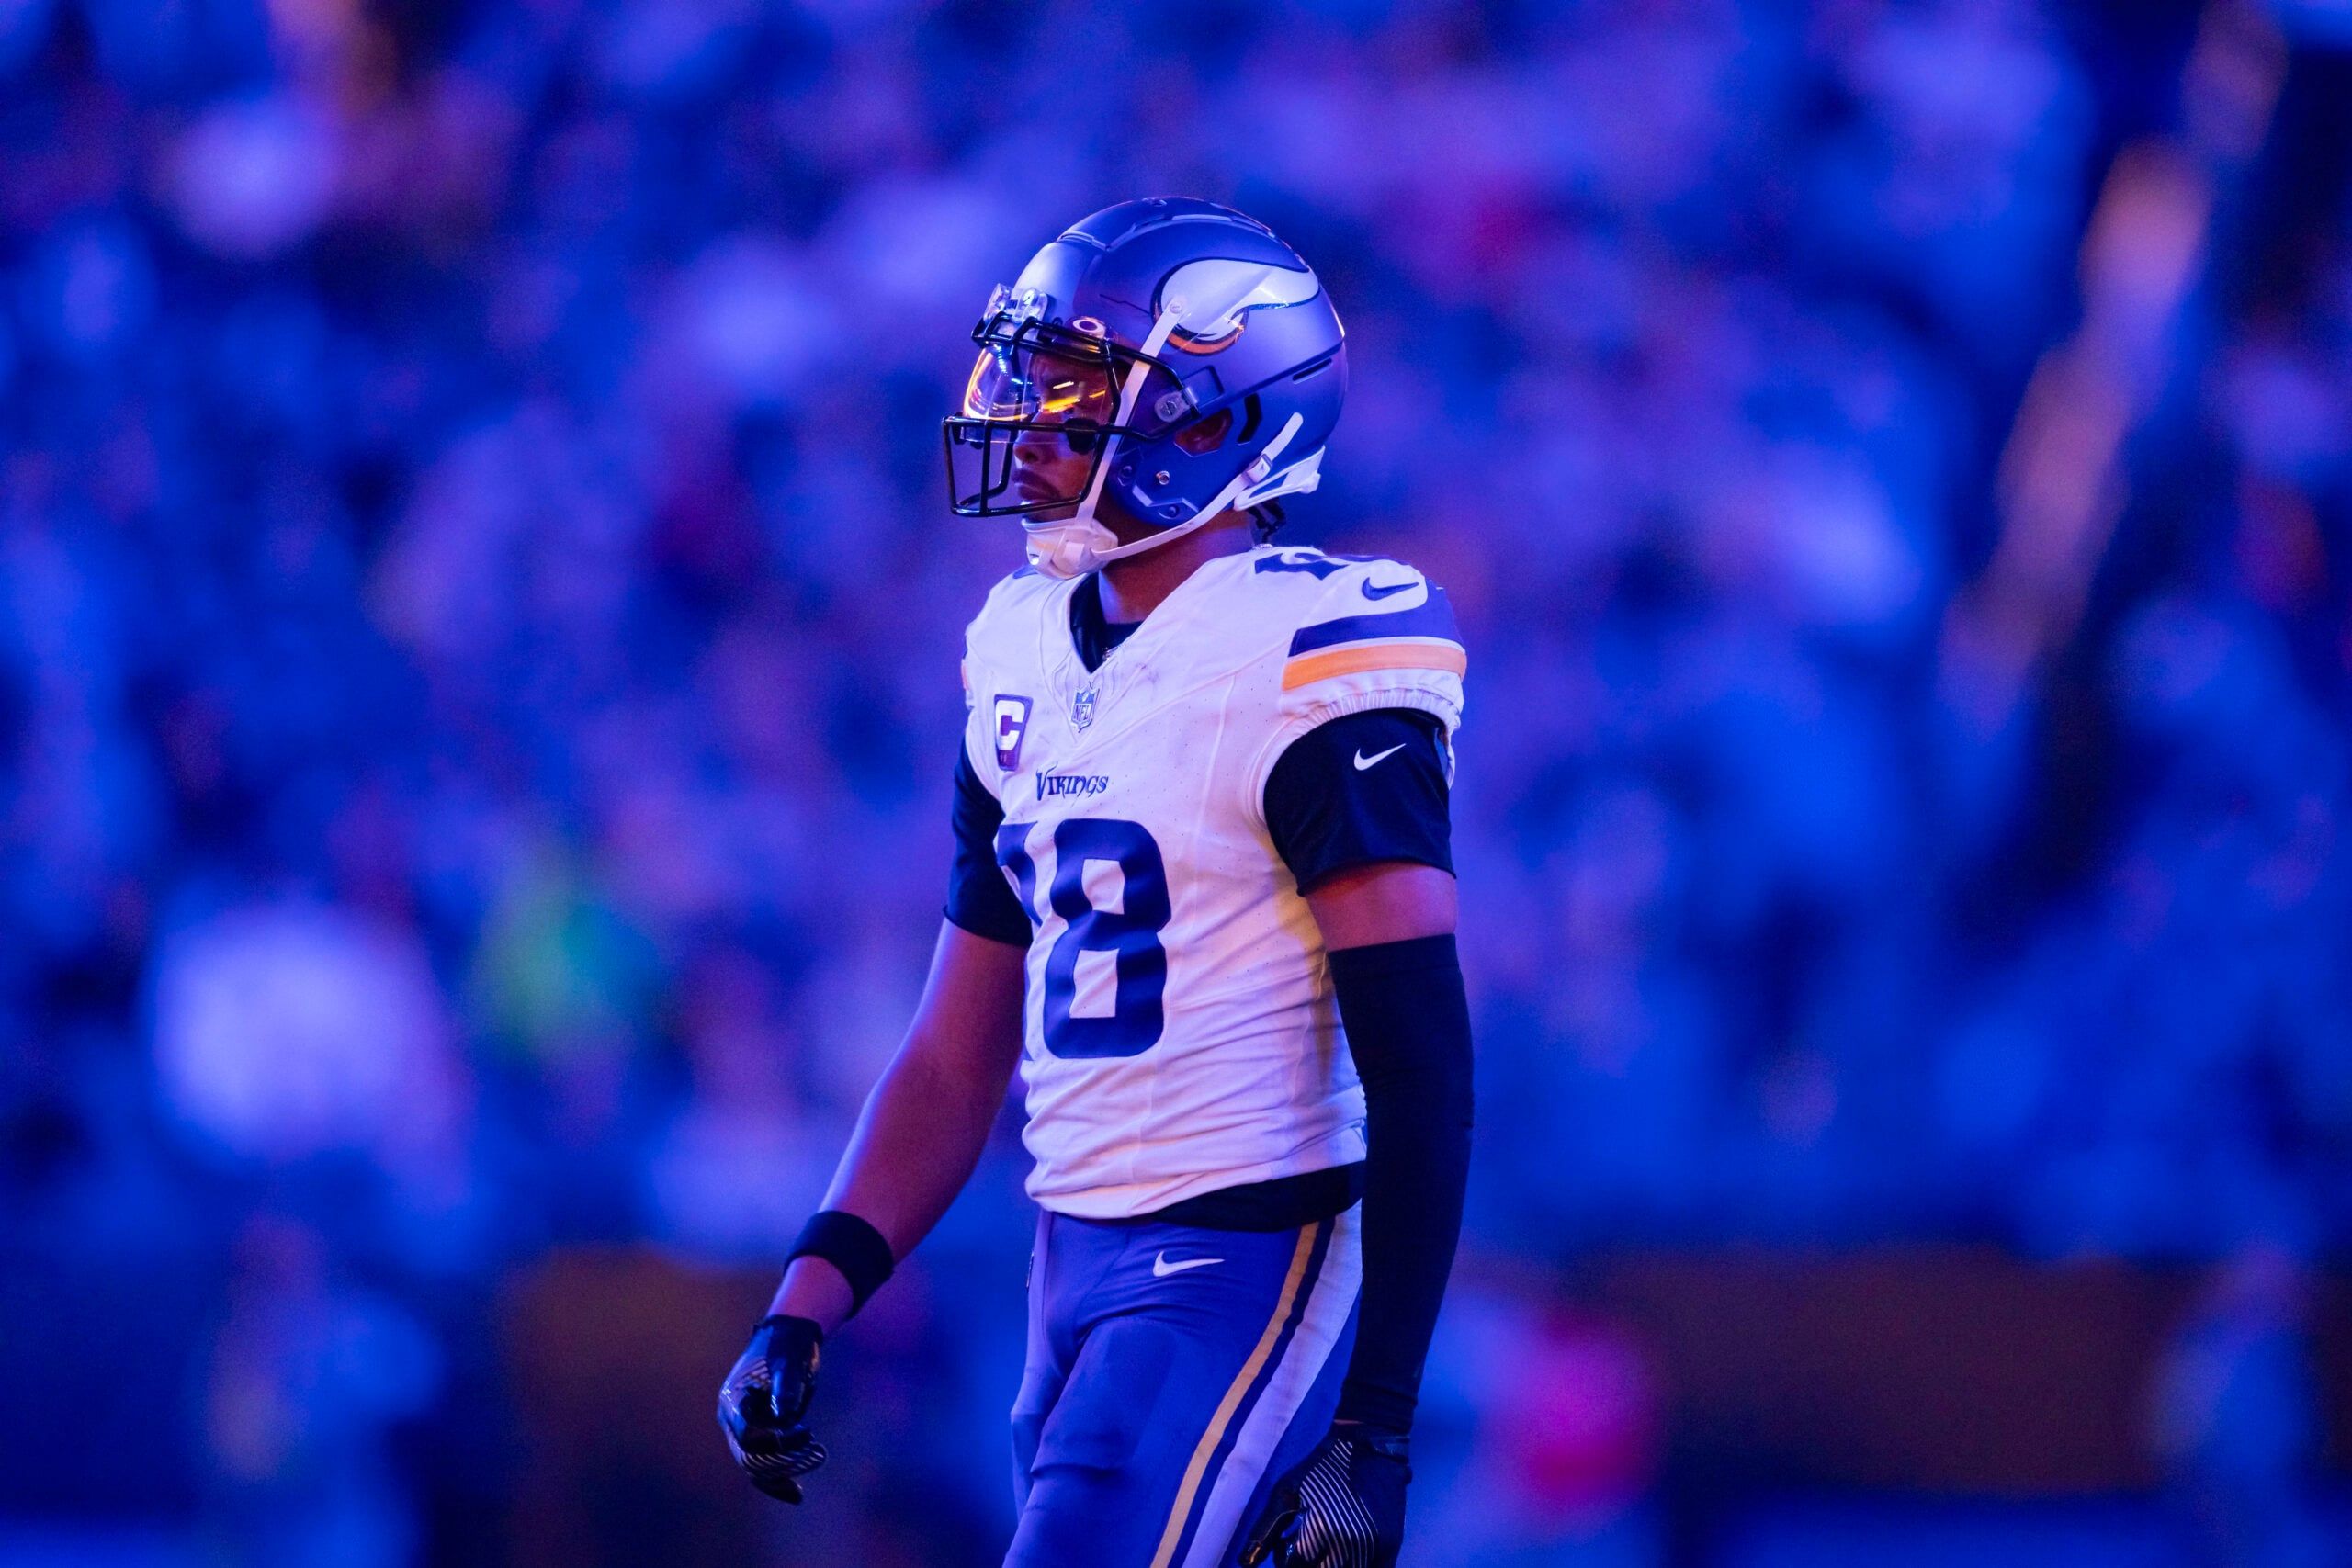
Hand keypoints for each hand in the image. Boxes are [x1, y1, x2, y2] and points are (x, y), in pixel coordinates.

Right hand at [716, 1314, 826, 1502]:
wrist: (789, 1337)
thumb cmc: (787, 1346)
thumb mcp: (789, 1362)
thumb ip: (787, 1388)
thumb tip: (786, 1416)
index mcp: (734, 1401)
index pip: (746, 1434)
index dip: (772, 1441)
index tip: (801, 1432)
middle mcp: (734, 1420)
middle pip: (749, 1456)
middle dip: (780, 1461)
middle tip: (812, 1450)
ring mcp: (746, 1429)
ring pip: (755, 1467)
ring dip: (783, 1472)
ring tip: (812, 1461)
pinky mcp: (762, 1434)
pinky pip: (763, 1465)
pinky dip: (779, 1478)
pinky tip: (796, 1493)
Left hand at [1240, 1424, 1410, 1566]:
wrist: (1369, 1443)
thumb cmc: (1322, 1465)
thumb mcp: (1287, 1491)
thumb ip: (1265, 1529)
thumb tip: (1245, 1563)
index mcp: (1324, 1527)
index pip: (1297, 1567)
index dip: (1284, 1559)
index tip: (1286, 1542)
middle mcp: (1353, 1542)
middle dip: (1308, 1565)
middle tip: (1303, 1548)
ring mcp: (1376, 1546)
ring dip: (1330, 1566)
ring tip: (1323, 1549)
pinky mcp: (1392, 1545)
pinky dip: (1355, 1566)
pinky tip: (1344, 1551)